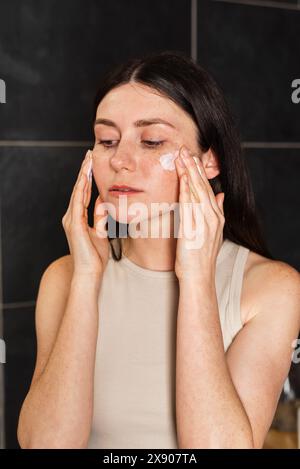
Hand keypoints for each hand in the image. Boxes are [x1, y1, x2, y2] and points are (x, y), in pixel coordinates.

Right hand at [62, 150, 109, 276]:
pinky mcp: (75, 225)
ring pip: (76, 192)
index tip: (91, 164)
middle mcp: (71, 217)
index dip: (86, 178)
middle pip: (77, 189)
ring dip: (82, 176)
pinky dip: (81, 189)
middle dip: (83, 171)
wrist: (90, 272)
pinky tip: (85, 178)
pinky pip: (78, 202)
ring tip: (87, 161)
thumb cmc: (95, 256)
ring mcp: (71, 220)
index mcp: (77, 218)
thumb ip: (99, 216)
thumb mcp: (101, 231)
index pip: (81, 193)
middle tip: (88, 155)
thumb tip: (101, 201)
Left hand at [174, 146, 224, 281]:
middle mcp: (211, 218)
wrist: (198, 277)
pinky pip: (189, 206)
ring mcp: (203, 223)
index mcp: (215, 217)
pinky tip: (181, 179)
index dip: (199, 172)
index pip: (207, 189)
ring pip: (196, 192)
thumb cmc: (200, 258)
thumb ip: (216, 213)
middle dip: (193, 167)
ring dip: (188, 173)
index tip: (192, 157)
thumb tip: (220, 196)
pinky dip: (185, 191)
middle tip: (185, 149)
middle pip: (201, 187)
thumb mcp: (213, 233)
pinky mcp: (192, 230)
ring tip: (182, 157)